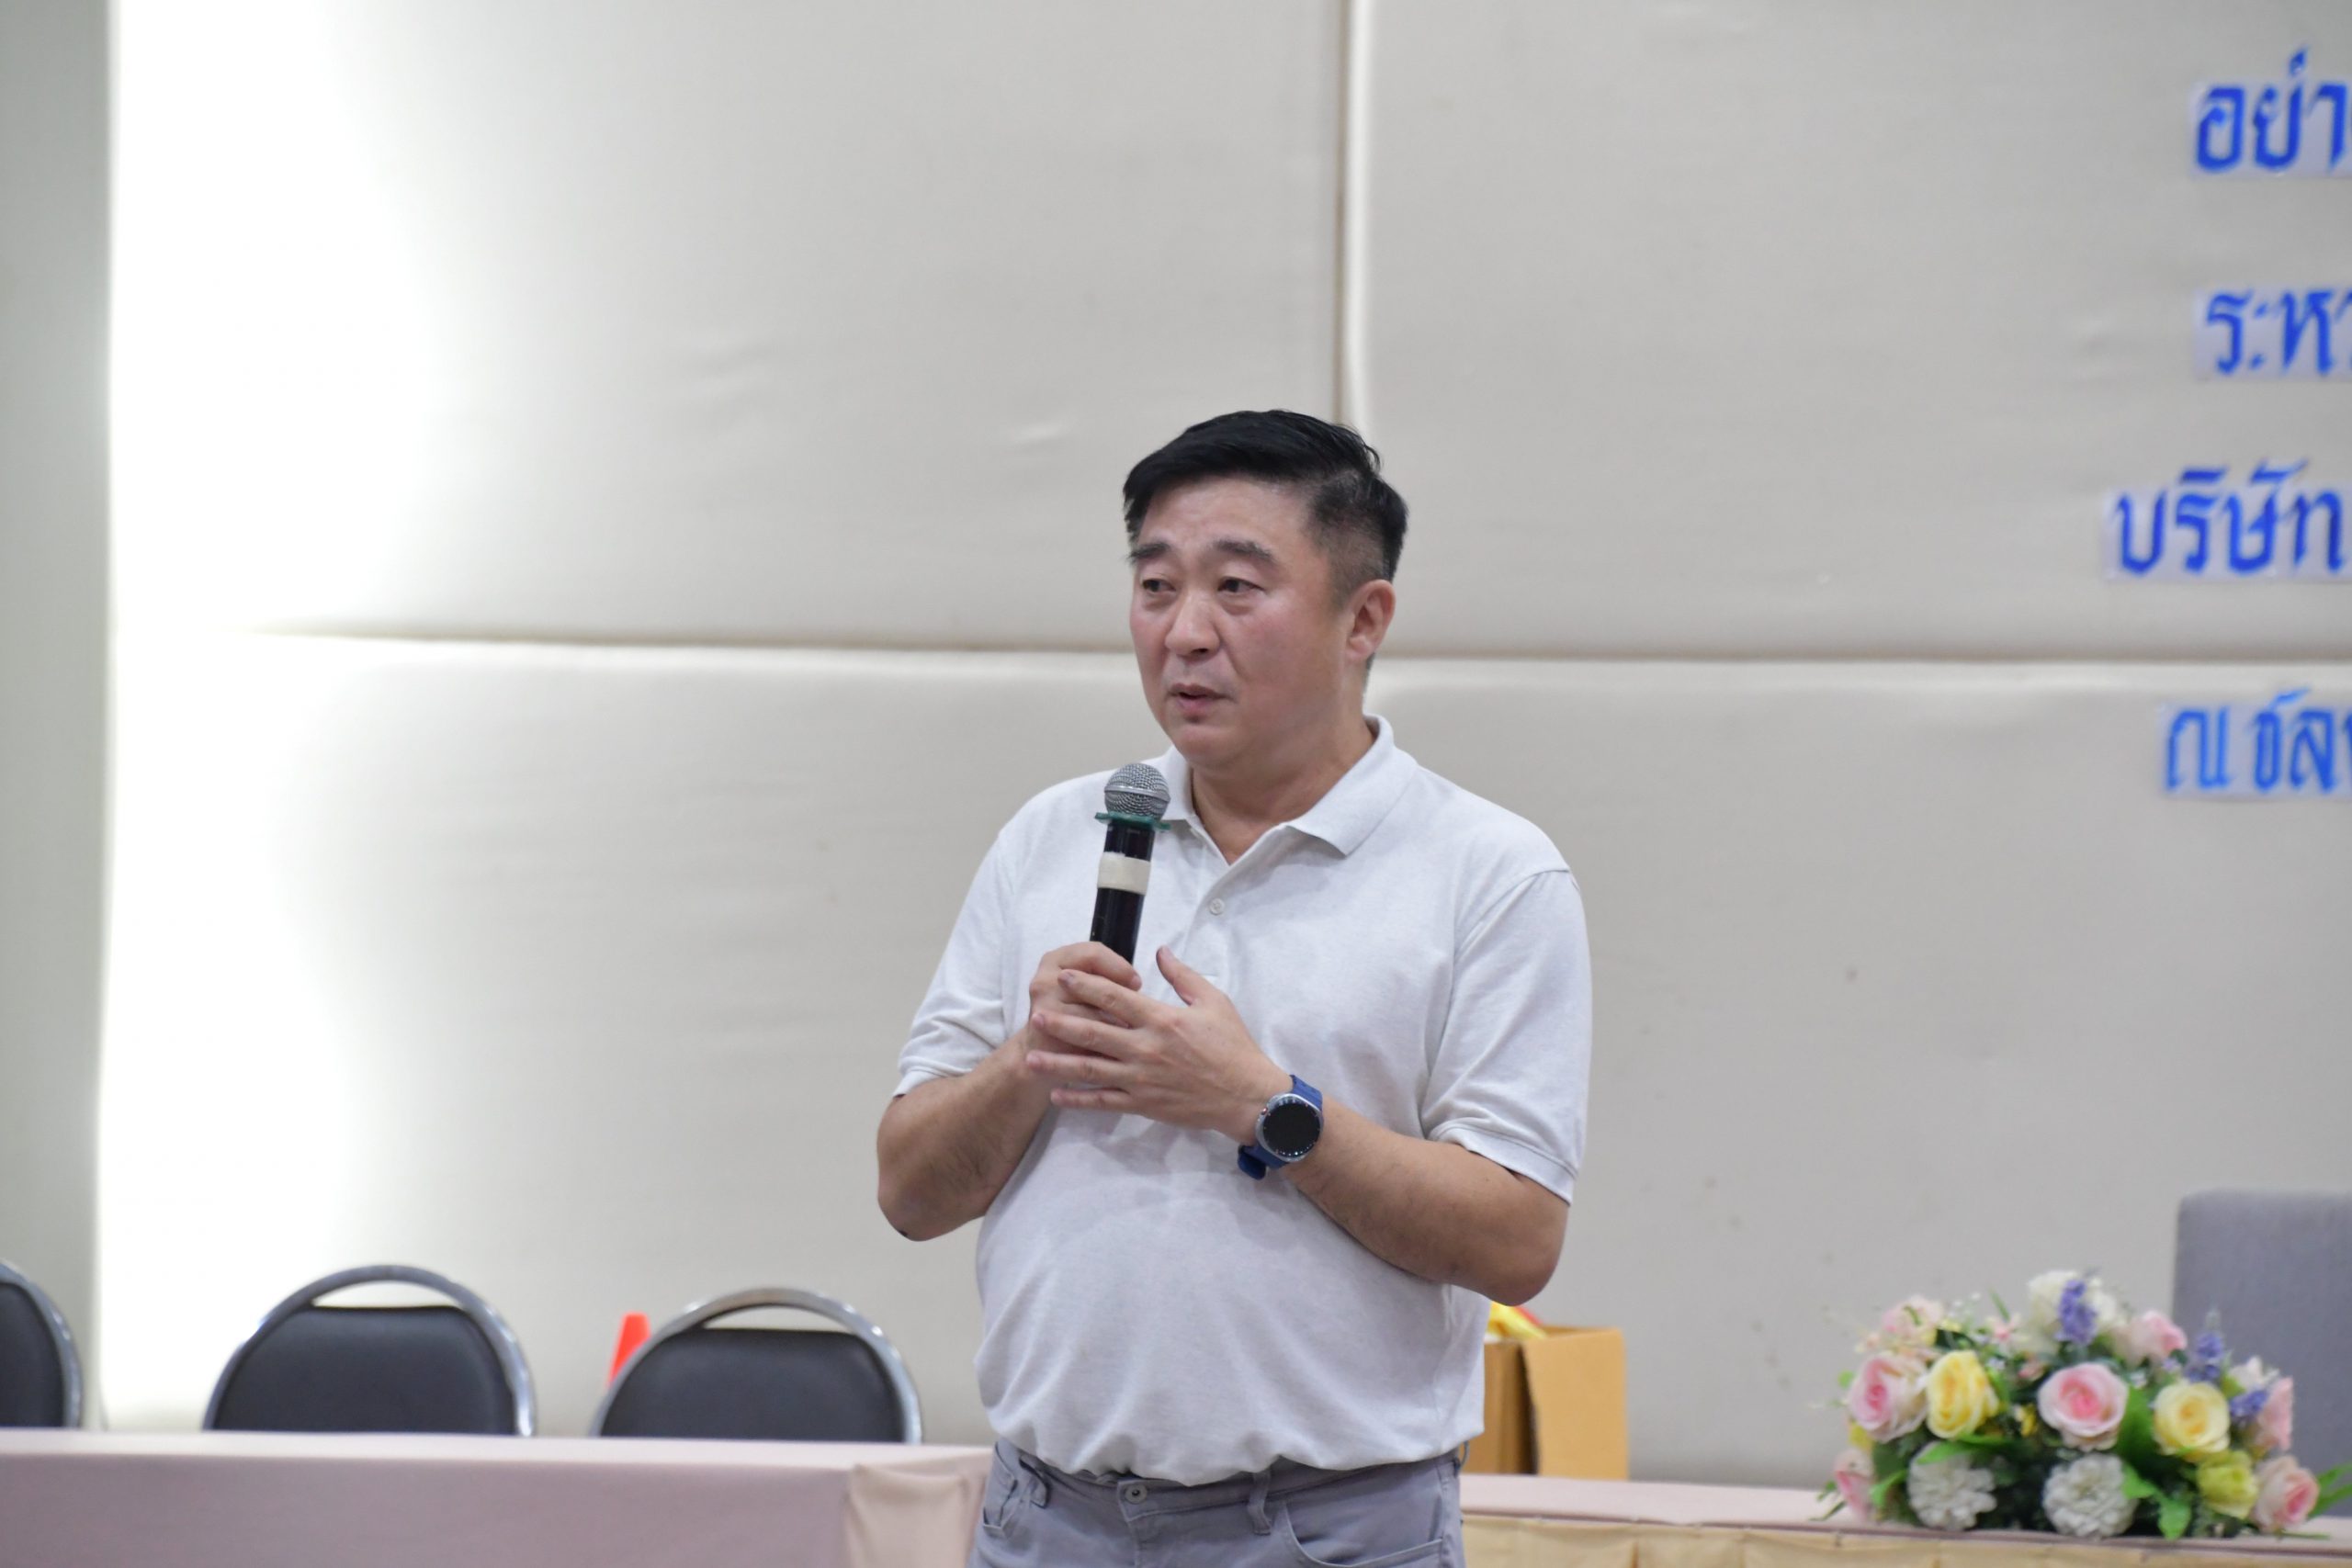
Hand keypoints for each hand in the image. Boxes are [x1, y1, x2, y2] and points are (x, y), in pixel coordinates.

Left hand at [1027, 946, 1290, 1143]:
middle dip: (1062, 1022)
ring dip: (1059, 1063)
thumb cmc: (1232, 1045)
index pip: (1115, 998)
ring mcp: (1141, 1079)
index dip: (1087, 985)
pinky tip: (1057, 1094)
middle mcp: (1145, 1048)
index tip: (1065, 976)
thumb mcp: (1214, 1002)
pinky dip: (1078, 1099)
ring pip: (1091, 1070)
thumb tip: (1160, 950)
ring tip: (1031, 1057)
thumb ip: (1182, 976)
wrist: (1246, 1096)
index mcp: (1161, 1019)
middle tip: (1037, 1012)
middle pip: (1094, 1033)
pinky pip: (1104, 1102)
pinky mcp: (1143, 1104)